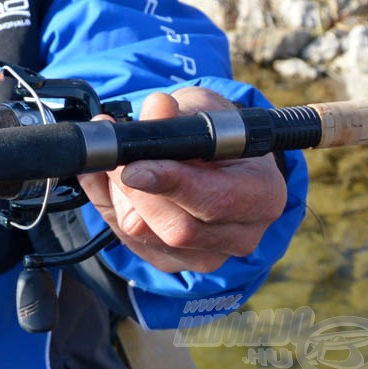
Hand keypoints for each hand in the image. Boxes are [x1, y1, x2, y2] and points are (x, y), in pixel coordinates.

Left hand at [76, 87, 287, 273]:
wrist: (210, 155)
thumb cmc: (211, 132)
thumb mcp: (201, 110)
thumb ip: (178, 114)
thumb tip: (157, 107)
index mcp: (262, 195)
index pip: (217, 200)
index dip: (172, 183)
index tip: (134, 166)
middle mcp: (241, 234)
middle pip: (177, 228)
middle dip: (134, 190)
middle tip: (111, 156)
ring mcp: (205, 254)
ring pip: (144, 234)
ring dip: (117, 195)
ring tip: (110, 158)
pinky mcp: (170, 261)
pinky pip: (124, 237)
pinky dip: (107, 203)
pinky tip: (104, 176)